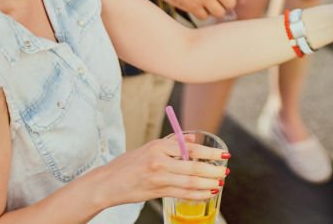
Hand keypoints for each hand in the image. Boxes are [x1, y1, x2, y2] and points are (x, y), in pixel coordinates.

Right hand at [93, 135, 227, 207]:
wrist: (107, 183)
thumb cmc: (129, 164)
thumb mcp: (150, 147)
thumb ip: (173, 143)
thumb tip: (194, 138)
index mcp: (159, 147)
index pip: (191, 149)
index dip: (210, 153)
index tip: (224, 154)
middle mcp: (159, 162)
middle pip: (193, 168)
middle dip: (213, 171)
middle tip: (225, 172)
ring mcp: (158, 178)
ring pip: (189, 183)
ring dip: (208, 184)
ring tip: (219, 183)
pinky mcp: (156, 192)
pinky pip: (182, 194)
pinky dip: (197, 194)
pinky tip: (207, 193)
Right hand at [153, 0, 246, 19]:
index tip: (241, 0)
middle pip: (231, 3)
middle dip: (227, 4)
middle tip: (221, 3)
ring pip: (219, 12)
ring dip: (216, 11)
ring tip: (209, 5)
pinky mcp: (192, 7)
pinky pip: (205, 17)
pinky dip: (202, 14)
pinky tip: (197, 7)